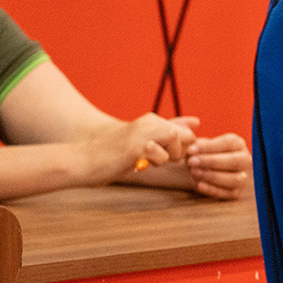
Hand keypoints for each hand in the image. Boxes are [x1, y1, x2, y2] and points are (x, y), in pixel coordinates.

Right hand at [79, 112, 194, 184]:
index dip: (182, 150)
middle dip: (179, 153)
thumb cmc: (115, 154)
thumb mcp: (145, 140)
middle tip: (158, 160)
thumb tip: (197, 121)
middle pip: (187, 136)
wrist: (84, 161)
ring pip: (177, 141)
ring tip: (149, 161)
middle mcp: (149, 121)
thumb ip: (170, 130)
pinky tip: (140, 163)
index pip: (188, 133)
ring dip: (168, 157)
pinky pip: (163, 156)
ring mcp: (142, 133)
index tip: (164, 156)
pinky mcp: (136, 147)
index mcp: (152, 120)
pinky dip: (156, 163)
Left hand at [185, 130, 250, 199]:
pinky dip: (213, 190)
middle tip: (191, 162)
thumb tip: (195, 122)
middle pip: (235, 161)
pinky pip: (228, 193)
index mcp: (237, 144)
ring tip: (194, 173)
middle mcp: (244, 159)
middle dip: (212, 161)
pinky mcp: (236, 192)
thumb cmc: (196, 152)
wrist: (198, 170)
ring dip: (213, 176)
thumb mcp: (192, 139)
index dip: (209, 147)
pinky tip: (198, 185)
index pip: (228, 143)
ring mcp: (243, 177)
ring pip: (234, 179)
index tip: (191, 149)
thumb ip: (186, 127)